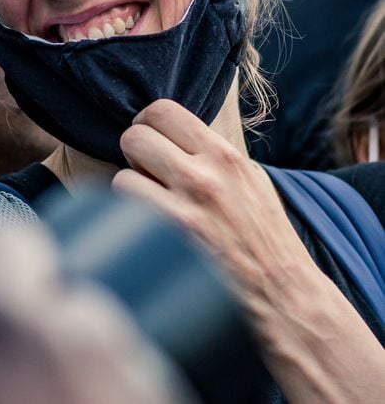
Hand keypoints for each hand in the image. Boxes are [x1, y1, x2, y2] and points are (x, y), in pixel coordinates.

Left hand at [113, 100, 318, 329]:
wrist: (283, 295)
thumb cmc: (265, 237)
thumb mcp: (250, 179)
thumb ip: (213, 154)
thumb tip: (173, 135)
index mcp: (225, 156)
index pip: (163, 110)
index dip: (148, 123)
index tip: (152, 139)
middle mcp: (204, 177)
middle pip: (135, 137)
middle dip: (135, 153)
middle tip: (147, 171)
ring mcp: (186, 210)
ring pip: (123, 175)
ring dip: (131, 189)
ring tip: (151, 203)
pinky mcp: (171, 242)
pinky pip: (125, 212)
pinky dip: (130, 218)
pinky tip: (149, 228)